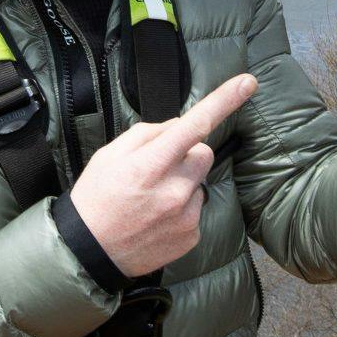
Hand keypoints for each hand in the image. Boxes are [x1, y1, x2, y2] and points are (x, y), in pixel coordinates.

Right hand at [69, 73, 257, 277]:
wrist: (89, 253)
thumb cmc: (97, 197)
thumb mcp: (110, 154)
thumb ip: (148, 134)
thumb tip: (181, 126)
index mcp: (150, 164)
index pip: (195, 125)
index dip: (224, 101)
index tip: (248, 83)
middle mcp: (173, 190)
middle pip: (204, 153)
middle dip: (186, 154)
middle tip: (157, 169)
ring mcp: (185, 216)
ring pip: (200, 181)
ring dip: (183, 183)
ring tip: (152, 199)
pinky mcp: (192, 235)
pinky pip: (197, 208)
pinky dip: (182, 209)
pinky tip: (157, 218)